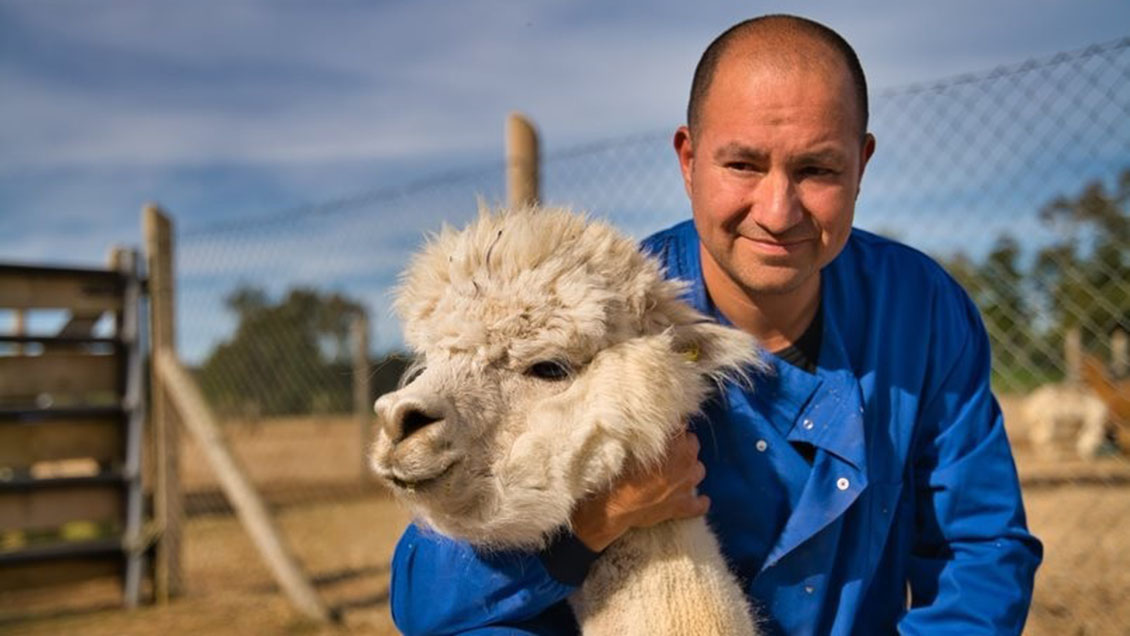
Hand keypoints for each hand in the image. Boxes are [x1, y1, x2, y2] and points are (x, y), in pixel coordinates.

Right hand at [571, 430, 709, 551]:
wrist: (615, 505)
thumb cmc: (620, 471)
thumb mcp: (632, 444)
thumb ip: (648, 433)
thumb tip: (653, 427)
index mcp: (675, 442)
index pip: (680, 425)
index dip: (669, 427)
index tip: (660, 430)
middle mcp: (687, 461)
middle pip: (693, 444)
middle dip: (682, 444)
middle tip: (666, 448)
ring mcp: (687, 485)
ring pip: (699, 470)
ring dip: (690, 468)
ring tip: (677, 470)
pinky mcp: (683, 507)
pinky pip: (700, 505)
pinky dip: (699, 502)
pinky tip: (698, 500)